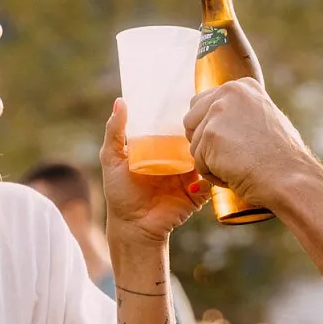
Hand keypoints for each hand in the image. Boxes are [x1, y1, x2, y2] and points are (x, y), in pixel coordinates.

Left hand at [101, 98, 208, 246]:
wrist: (133, 227)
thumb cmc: (120, 193)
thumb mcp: (112, 158)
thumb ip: (115, 131)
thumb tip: (121, 100)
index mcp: (159, 149)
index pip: (172, 127)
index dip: (178, 114)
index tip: (185, 97)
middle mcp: (176, 159)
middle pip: (192, 139)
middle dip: (199, 128)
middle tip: (205, 114)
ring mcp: (189, 175)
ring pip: (205, 156)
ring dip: (208, 149)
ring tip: (208, 138)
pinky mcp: (198, 192)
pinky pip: (210, 180)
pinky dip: (210, 174)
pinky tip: (202, 169)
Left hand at [184, 78, 316, 208]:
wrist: (289, 177)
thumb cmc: (283, 158)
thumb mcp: (266, 120)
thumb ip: (242, 113)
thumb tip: (220, 121)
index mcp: (243, 86)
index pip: (204, 103)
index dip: (213, 129)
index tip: (237, 143)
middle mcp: (229, 91)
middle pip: (191, 120)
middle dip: (204, 142)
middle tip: (232, 156)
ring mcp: (218, 112)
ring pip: (195, 144)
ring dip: (211, 162)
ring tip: (241, 165)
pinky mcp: (210, 135)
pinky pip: (198, 162)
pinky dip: (213, 174)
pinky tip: (236, 173)